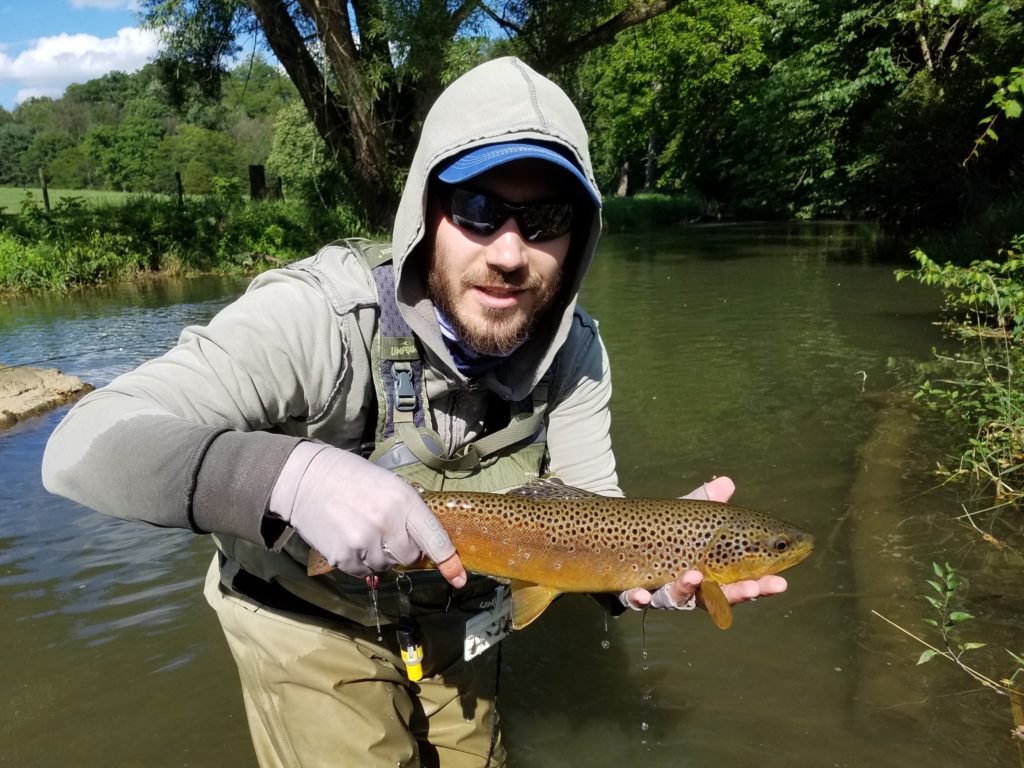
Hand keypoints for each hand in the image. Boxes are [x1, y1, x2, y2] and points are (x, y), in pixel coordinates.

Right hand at [269, 442, 466, 586]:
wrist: (305, 480)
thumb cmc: (352, 478)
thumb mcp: (389, 484)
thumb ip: (408, 511)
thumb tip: (422, 541)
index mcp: (404, 501)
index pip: (435, 538)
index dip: (449, 561)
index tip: (459, 579)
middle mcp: (388, 523)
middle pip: (410, 556)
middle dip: (403, 549)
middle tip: (384, 530)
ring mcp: (365, 542)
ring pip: (386, 566)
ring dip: (378, 555)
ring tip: (361, 529)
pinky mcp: (344, 556)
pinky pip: (363, 572)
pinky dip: (359, 562)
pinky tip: (348, 538)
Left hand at [619, 476, 787, 609]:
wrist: (614, 538)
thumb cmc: (661, 531)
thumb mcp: (685, 517)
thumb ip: (705, 503)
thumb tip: (726, 483)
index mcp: (708, 576)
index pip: (739, 584)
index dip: (760, 586)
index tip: (781, 582)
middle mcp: (687, 590)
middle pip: (717, 599)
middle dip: (738, 594)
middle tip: (758, 588)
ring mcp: (659, 593)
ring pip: (676, 600)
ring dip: (685, 590)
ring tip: (694, 576)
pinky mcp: (631, 593)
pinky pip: (634, 600)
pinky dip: (638, 597)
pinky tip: (641, 594)